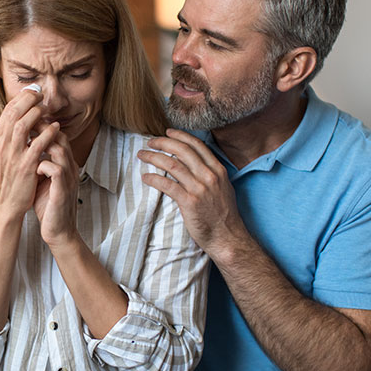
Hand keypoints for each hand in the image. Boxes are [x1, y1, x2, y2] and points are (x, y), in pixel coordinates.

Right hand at [0, 88, 59, 222]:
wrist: (6, 204)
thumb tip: (23, 117)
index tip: (32, 91)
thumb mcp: (4, 154)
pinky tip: (56, 128)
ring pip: (22, 126)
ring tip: (46, 108)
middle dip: (27, 100)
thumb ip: (11, 136)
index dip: (20, 99)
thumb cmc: (9, 178)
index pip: (6, 112)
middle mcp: (1, 145)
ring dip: (36, 113)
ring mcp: (12, 156)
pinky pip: (37, 145)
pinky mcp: (25, 167)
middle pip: (13, 114)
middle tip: (40, 93)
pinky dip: (47, 133)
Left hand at [33, 129, 79, 247]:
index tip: (23, 119)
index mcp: (64, 163)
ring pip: (60, 149)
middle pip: (59, 136)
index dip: (40, 125)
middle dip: (40, 127)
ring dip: (42, 143)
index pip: (55, 135)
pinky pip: (56, 170)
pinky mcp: (63, 190)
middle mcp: (69, 166)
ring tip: (26, 141)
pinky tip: (32, 167)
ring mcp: (68, 178)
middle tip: (23, 122)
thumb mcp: (43, 179)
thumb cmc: (48, 204)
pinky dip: (43, 165)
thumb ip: (38, 162)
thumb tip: (25, 146)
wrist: (59, 231)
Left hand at [137, 128, 246, 257]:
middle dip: (163, 142)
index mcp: (218, 170)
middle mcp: (209, 176)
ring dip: (153, 157)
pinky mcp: (189, 202)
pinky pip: (167, 185)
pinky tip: (146, 177)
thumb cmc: (224, 215)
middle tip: (150, 142)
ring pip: (172, 165)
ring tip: (142, 155)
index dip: (180, 136)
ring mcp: (199, 189)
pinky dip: (154, 179)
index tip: (168, 132)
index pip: (197, 145)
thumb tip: (194, 163)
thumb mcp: (224, 188)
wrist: (227, 237)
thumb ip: (211, 174)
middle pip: (182, 151)